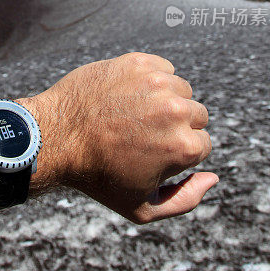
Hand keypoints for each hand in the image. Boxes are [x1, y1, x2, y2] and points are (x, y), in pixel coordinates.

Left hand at [23, 52, 217, 222]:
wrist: (55, 137)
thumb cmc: (98, 177)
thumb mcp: (142, 208)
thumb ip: (186, 199)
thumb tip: (214, 177)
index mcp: (184, 147)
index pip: (201, 145)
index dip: (174, 153)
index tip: (148, 154)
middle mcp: (176, 111)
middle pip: (196, 115)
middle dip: (174, 126)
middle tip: (138, 135)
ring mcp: (157, 83)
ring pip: (180, 90)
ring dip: (163, 101)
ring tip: (131, 115)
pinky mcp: (139, 62)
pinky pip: (162, 69)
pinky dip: (150, 80)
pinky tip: (126, 96)